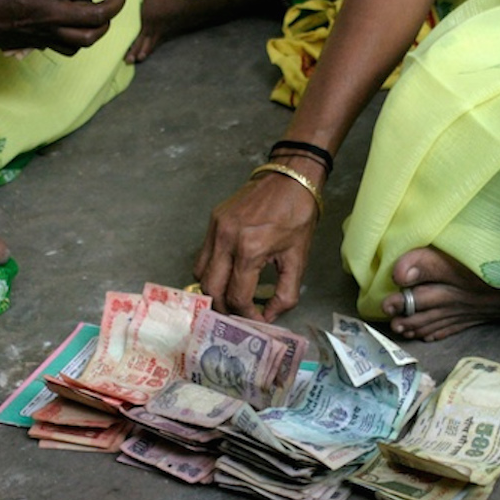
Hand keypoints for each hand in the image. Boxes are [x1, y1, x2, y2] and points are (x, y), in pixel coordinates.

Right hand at [0, 0, 129, 55]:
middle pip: (98, 16)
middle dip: (116, 5)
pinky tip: (80, 27)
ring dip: (102, 26)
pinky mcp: (43, 44)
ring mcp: (48, 32)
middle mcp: (51, 13)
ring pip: (89, 37)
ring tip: (103, 12)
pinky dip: (83, 38)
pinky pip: (72, 47)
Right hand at [194, 160, 323, 321]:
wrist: (289, 179)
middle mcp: (227, 240)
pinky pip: (203, 255)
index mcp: (250, 249)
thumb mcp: (298, 259)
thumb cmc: (298, 217)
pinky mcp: (213, 221)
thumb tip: (269, 316)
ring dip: (213, 290)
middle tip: (238, 314)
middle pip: (211, 289)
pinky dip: (211, 271)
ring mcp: (216, 229)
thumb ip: (285, 294)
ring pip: (201, 274)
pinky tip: (228, 274)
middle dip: (224, 308)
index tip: (256, 319)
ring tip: (230, 296)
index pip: (237, 296)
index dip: (246, 315)